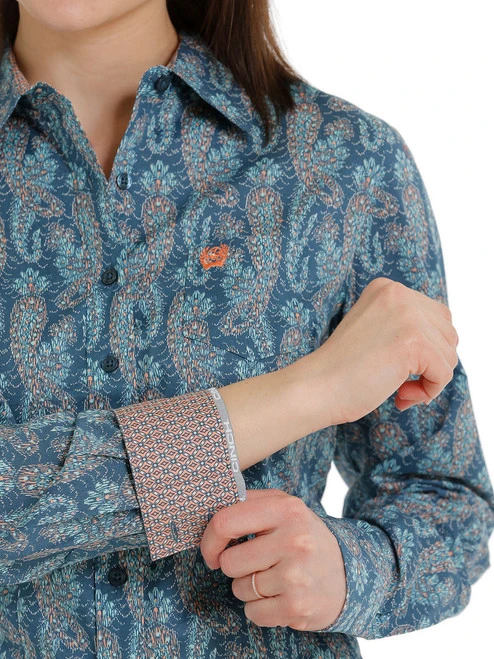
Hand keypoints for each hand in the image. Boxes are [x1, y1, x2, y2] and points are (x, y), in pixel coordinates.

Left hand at [200, 488, 346, 631]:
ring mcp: (296, 575)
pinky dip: (260, 609)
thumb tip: (211, 510)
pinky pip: (253, 612)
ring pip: (239, 588)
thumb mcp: (286, 507)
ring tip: (274, 578)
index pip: (226, 522)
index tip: (212, 550)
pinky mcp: (297, 606)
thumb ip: (251, 502)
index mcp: (286, 509)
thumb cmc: (305, 538)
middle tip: (257, 563)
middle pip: (229, 562)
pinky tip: (280, 597)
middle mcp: (294, 540)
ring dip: (249, 588)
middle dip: (235, 567)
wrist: (351, 575)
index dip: (209, 540)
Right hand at [315, 277, 458, 424]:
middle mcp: (399, 294)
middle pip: (448, 333)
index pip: (435, 316)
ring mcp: (407, 315)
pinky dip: (429, 391)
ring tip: (400, 391)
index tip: (396, 367)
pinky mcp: (414, 342)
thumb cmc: (342, 370)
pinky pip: (444, 373)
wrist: (317, 387)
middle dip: (432, 363)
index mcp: (386, 288)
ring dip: (430, 380)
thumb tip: (447, 343)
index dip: (425, 350)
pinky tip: (401, 396)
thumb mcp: (376, 331)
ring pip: (449, 354)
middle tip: (402, 384)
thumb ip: (404, 326)